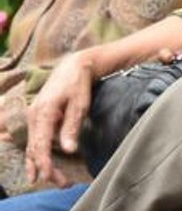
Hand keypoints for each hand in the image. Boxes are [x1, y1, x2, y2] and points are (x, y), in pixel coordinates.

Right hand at [24, 51, 97, 185]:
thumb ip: (72, 127)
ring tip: (55, 180)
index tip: (51, 178)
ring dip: (41, 165)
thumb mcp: (80, 104)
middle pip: (35, 150)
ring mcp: (34, 118)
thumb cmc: (78, 84)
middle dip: (46, 169)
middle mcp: (34, 117)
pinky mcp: (38, 118)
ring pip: (32, 147)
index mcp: (43, 113)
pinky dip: (36, 156)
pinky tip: (37, 169)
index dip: (45, 164)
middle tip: (62, 184)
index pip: (39, 145)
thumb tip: (68, 150)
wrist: (73, 66)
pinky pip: (34, 141)